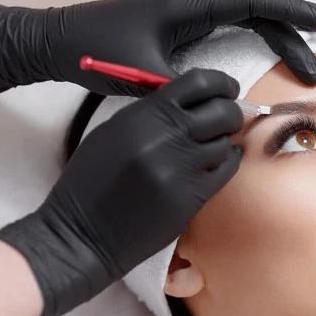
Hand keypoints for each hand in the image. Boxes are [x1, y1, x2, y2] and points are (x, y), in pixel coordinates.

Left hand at [0, 0, 315, 94]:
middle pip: (258, 6)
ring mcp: (190, 10)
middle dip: (294, 27)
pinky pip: (234, 23)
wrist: (60, 40)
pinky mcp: (185, 24)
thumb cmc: (96, 52)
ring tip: (306, 63)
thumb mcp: (142, 76)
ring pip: (249, 14)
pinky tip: (271, 52)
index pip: (252, 0)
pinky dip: (258, 36)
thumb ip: (185, 87)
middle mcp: (194, 1)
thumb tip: (227, 101)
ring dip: (279, 35)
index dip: (290, 12)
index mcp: (188, 4)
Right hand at [0, 69, 242, 315]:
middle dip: (231, 112)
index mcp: (142, 116)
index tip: (228, 88)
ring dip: (225, 141)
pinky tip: (220, 161)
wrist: (84, 233)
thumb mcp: (113, 133)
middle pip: (221, 112)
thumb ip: (151, 113)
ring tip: (213, 145)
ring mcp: (181, 168)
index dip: (220, 83)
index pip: (196, 83)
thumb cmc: (92, 182)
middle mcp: (165, 137)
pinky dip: (228, 162)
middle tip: (229, 118)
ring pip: (225, 142)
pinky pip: (226, 170)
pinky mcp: (192, 196)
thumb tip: (190, 102)